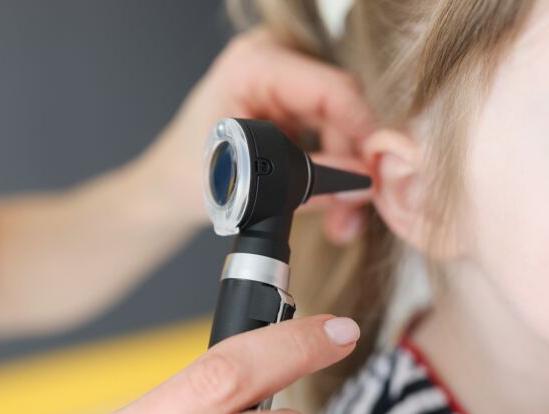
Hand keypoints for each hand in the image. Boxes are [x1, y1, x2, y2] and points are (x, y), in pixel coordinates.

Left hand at [139, 28, 374, 239]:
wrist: (169, 187)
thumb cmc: (187, 175)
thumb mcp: (246, 182)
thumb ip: (308, 183)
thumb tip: (361, 185)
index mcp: (253, 65)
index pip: (330, 89)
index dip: (363, 131)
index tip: (379, 170)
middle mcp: (272, 62)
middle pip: (340, 109)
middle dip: (352, 163)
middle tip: (357, 207)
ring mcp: (283, 81)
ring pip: (341, 125)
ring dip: (346, 173)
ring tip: (342, 217)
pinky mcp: (290, 103)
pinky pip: (330, 132)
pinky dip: (334, 168)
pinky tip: (333, 199)